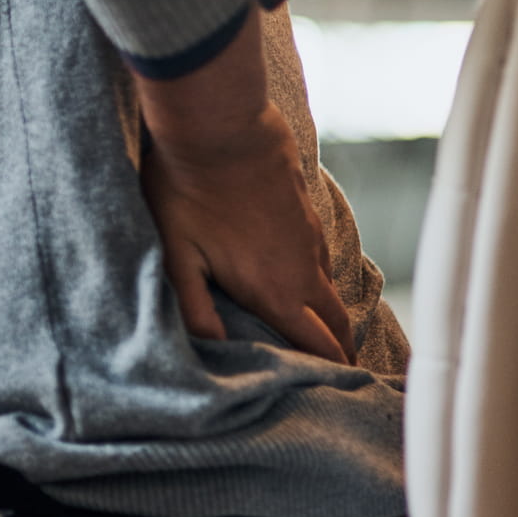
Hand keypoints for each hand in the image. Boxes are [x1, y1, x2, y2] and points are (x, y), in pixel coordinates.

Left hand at [140, 103, 355, 364]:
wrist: (219, 125)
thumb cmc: (188, 191)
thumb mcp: (177, 255)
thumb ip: (194, 306)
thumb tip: (213, 347)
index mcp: (275, 291)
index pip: (317, 346)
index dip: (330, 371)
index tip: (336, 391)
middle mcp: (302, 269)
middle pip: (336, 322)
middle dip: (340, 350)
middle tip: (340, 371)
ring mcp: (309, 237)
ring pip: (329, 286)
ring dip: (329, 313)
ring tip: (322, 331)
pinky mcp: (306, 210)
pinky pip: (321, 254)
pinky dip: (318, 276)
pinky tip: (302, 274)